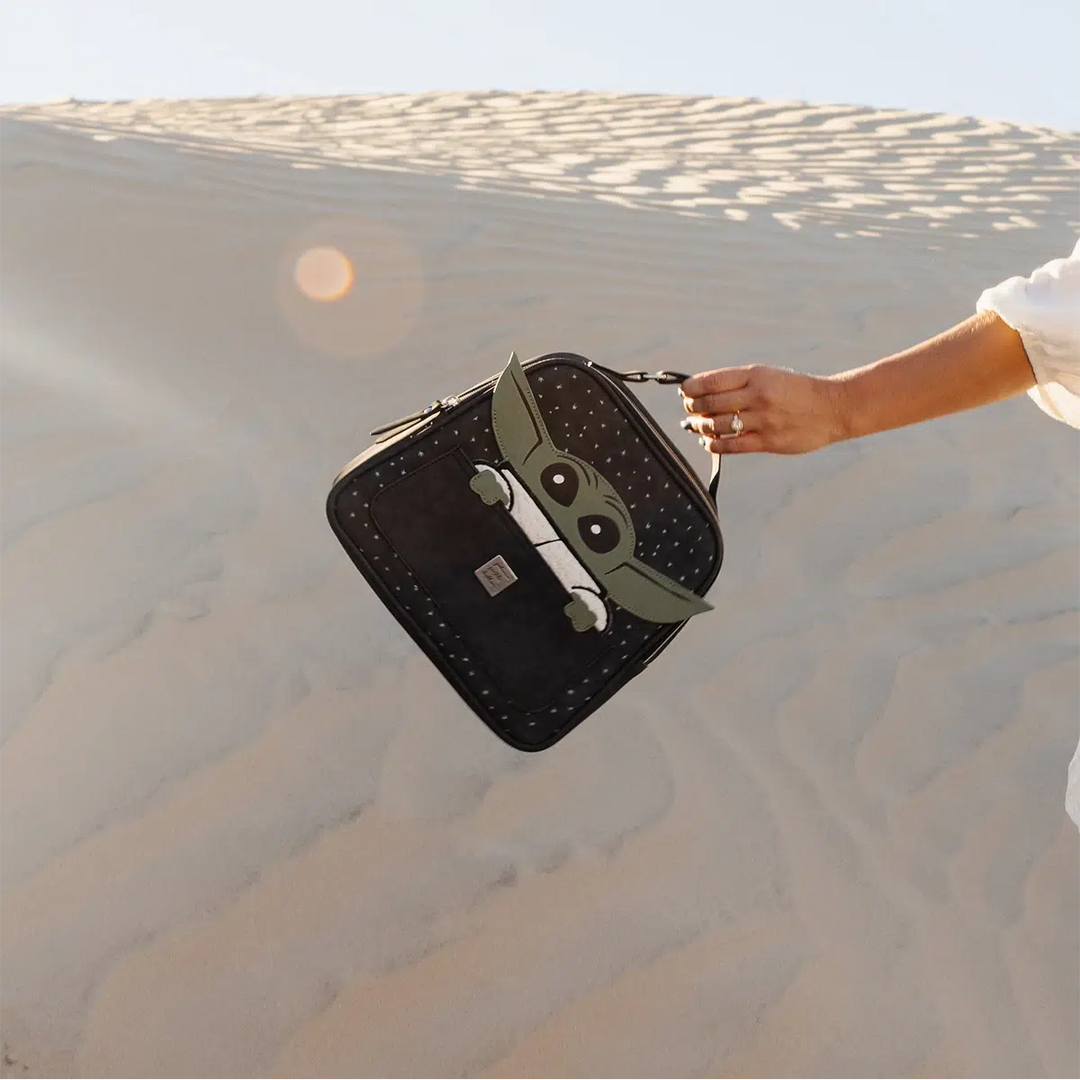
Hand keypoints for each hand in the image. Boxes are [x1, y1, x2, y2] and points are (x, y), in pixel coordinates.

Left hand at [680, 364, 844, 454]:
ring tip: (694, 426)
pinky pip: (731, 445)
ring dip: (699, 427)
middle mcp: (757, 396)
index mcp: (756, 374)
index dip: (691, 388)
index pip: (711, 381)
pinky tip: (708, 441)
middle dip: (692, 408)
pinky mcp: (767, 441)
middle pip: (709, 404)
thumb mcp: (769, 376)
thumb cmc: (796, 391)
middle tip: (688, 409)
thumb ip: (740, 383)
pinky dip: (713, 444)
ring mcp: (762, 420)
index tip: (684, 391)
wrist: (832, 407)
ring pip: (716, 426)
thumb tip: (704, 392)